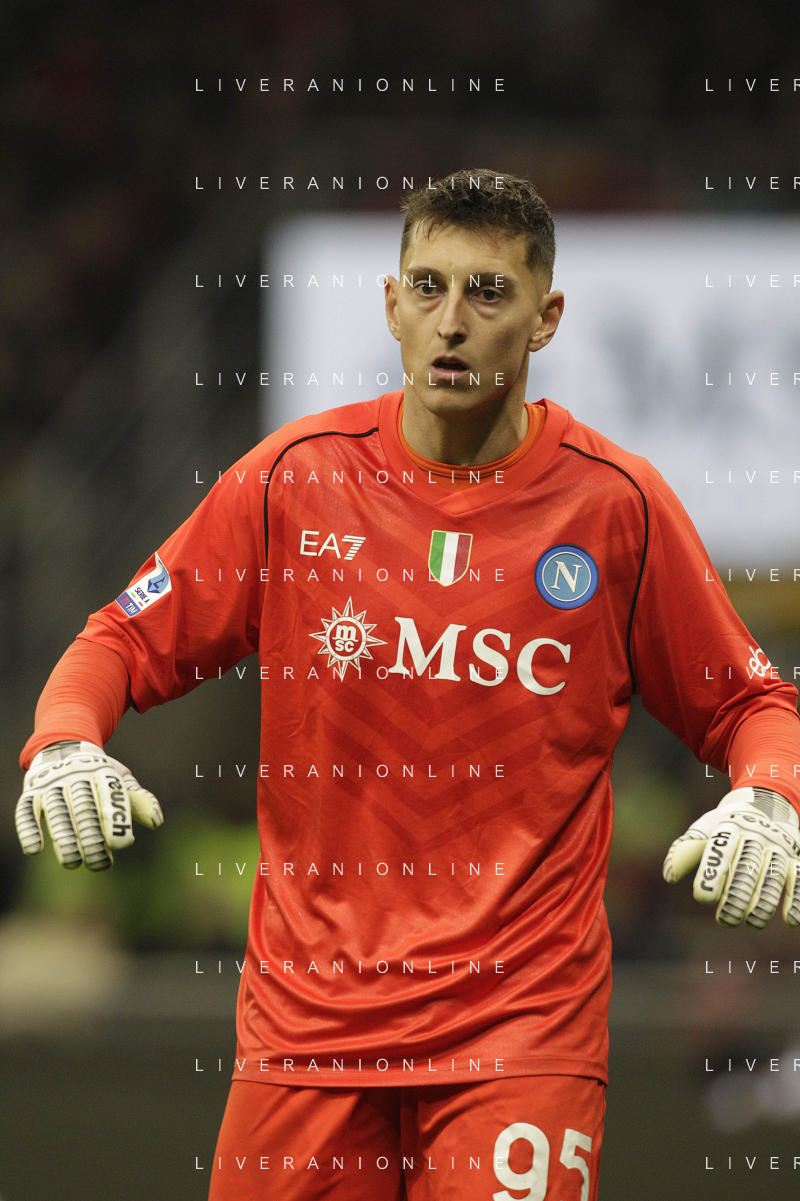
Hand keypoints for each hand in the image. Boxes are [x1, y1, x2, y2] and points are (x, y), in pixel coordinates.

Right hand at [15, 740, 162, 870]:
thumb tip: (156, 822)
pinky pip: (26, 810)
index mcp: (103, 771)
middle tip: (100, 864)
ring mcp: (52, 782)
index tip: (122, 844)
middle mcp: (76, 774)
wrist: (64, 747)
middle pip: (84, 809)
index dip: (117, 819)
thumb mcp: (120, 780)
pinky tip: (35, 850)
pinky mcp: (30, 791)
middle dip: (92, 838)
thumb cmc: (100, 774)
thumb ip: (138, 800)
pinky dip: (29, 829)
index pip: (111, 795)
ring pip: (57, 812)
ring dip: (64, 839)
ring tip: (73, 863)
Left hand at [662, 787, 799, 927]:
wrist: (765, 803)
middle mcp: (757, 834)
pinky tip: (789, 921)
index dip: (712, 874)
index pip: (720, 850)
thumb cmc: (726, 824)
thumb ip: (686, 850)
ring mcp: (779, 846)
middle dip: (737, 896)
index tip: (703, 898)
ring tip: (752, 924)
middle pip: (748, 867)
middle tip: (725, 920)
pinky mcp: (796, 857)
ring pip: (774, 876)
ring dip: (764, 903)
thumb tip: (669, 875)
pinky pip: (799, 878)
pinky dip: (796, 899)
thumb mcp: (705, 829)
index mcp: (731, 825)